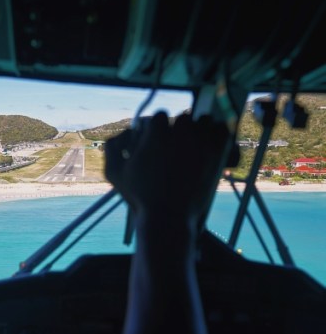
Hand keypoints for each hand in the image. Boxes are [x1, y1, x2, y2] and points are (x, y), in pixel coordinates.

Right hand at [105, 112, 230, 228]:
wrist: (168, 218)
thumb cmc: (139, 197)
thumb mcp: (114, 173)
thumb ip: (112, 147)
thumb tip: (125, 131)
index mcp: (156, 133)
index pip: (160, 115)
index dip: (158, 128)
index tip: (159, 140)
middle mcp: (180, 133)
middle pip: (183, 118)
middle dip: (179, 129)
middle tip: (176, 146)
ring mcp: (200, 142)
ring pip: (203, 121)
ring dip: (199, 130)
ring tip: (194, 145)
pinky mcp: (216, 154)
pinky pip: (221, 131)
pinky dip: (216, 134)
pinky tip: (209, 145)